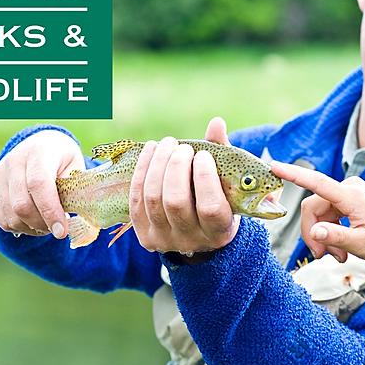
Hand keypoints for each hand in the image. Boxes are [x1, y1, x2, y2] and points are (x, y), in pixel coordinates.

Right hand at [0, 129, 82, 238]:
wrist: (40, 146)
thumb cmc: (63, 161)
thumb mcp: (76, 169)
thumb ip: (74, 191)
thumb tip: (70, 218)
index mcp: (38, 152)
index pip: (39, 185)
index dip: (50, 211)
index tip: (62, 231)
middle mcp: (13, 161)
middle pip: (22, 205)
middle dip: (42, 224)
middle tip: (58, 229)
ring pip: (11, 216)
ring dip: (32, 228)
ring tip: (47, 223)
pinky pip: (1, 220)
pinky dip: (20, 228)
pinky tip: (33, 221)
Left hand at [129, 117, 239, 253]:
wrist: (198, 234)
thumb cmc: (219, 200)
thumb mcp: (227, 184)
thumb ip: (223, 155)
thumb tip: (216, 123)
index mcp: (219, 232)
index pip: (210, 207)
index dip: (205, 178)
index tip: (203, 156)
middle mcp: (191, 241)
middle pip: (176, 202)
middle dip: (176, 167)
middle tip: (183, 148)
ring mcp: (165, 240)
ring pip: (153, 198)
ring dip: (158, 164)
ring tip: (168, 144)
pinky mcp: (144, 235)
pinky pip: (137, 199)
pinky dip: (142, 171)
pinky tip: (152, 151)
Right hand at [269, 163, 364, 266]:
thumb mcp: (362, 245)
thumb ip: (336, 238)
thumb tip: (314, 232)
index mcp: (352, 196)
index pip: (317, 183)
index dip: (292, 174)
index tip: (273, 165)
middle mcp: (350, 189)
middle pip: (313, 208)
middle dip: (315, 234)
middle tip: (323, 258)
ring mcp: (350, 193)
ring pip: (320, 214)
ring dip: (324, 236)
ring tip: (338, 257)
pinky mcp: (351, 200)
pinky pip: (330, 214)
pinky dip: (332, 232)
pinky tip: (342, 249)